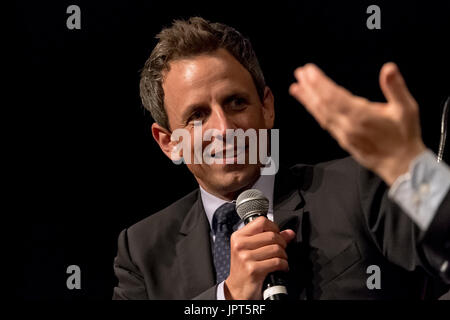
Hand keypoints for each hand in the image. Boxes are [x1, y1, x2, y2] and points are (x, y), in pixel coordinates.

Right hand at [224, 217, 295, 299]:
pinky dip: (283, 265)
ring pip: (276, 248)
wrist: (237, 289)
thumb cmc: (244, 268)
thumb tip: (289, 233)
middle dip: (282, 243)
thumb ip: (270, 238)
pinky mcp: (253, 269)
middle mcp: (240, 245)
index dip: (274, 227)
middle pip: (271, 235)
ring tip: (280, 260)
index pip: (261, 221)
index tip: (276, 235)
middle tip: (281, 250)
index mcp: (238, 236)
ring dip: (283, 255)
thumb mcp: (252, 250)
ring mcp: (245, 257)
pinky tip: (281, 267)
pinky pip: (277, 262)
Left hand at [289, 62, 425, 185]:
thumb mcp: (406, 109)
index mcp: (361, 116)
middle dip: (309, 87)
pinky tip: (310, 104)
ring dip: (307, 99)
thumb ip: (396, 87)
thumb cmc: (404, 136)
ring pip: (320, 114)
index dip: (319, 83)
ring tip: (296, 87)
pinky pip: (324, 123)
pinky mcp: (342, 140)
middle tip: (299, 73)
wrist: (400, 164)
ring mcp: (343, 134)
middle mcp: (348, 125)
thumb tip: (389, 68)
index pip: (334, 96)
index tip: (309, 71)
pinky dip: (314, 112)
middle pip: (323, 104)